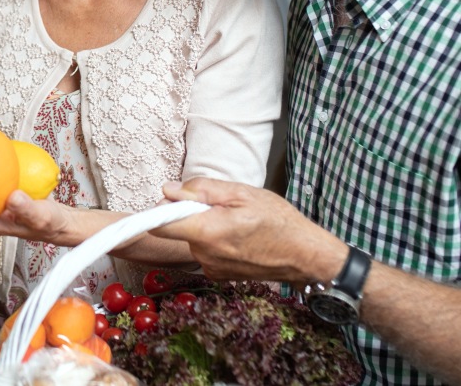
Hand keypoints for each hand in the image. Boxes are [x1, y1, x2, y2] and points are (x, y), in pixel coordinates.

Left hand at [150, 178, 347, 283]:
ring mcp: (211, 268)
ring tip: (235, 221)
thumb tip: (169, 189)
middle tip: (221, 206)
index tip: (169, 200)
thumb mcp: (242, 193)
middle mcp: (204, 255)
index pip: (160, 225)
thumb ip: (201, 189)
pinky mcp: (218, 275)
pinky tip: (237, 236)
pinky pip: (204, 251)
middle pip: (178, 229)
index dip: (160, 209)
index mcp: (208, 232)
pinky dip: (214, 241)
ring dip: (205, 227)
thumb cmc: (279, 222)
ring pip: (192, 239)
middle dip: (191, 213)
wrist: (306, 257)